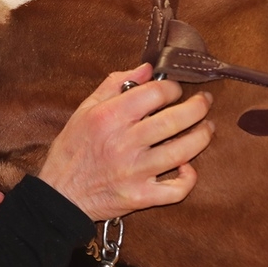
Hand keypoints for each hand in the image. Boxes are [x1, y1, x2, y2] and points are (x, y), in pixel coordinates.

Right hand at [37, 63, 212, 221]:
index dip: (172, 88)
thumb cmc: (72, 150)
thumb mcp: (85, 109)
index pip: (155, 93)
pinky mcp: (140, 196)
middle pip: (175, 120)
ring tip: (207, 128)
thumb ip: (114, 84)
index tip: (175, 90)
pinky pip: (176, 190)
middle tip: (204, 102)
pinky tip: (187, 167)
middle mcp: (124, 143)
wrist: (60, 195)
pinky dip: (188, 178)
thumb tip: (146, 69)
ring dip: (202, 137)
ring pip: (182, 152)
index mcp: (109, 117)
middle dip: (198, 107)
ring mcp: (134, 172)